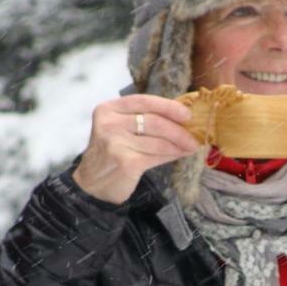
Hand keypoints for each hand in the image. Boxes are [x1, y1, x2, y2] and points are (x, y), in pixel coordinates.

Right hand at [72, 94, 198, 203]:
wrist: (92, 184)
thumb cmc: (110, 154)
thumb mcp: (119, 129)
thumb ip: (142, 120)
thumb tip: (181, 118)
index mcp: (108, 109)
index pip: (143, 101)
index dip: (168, 106)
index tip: (187, 114)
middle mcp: (109, 123)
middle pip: (153, 121)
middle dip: (178, 130)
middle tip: (194, 137)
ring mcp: (116, 142)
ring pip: (158, 141)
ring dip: (179, 145)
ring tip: (190, 147)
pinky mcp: (126, 161)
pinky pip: (156, 156)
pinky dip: (171, 155)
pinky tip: (180, 155)